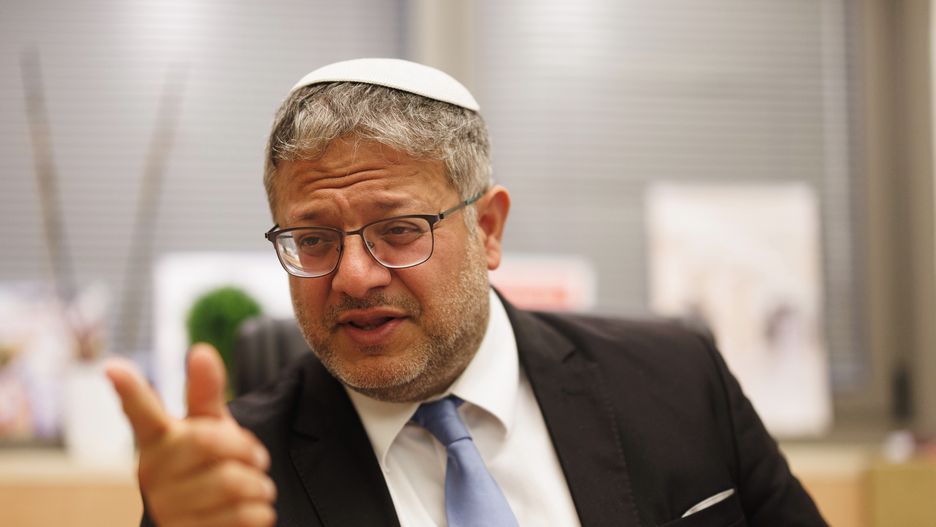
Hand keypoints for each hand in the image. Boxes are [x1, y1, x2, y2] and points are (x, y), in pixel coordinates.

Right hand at [106, 344, 276, 526]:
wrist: (210, 524)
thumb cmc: (208, 466)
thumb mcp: (210, 428)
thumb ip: (206, 393)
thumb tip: (201, 349)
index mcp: (158, 441)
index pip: (142, 412)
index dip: (129, 390)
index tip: (112, 366)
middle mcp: (153, 473)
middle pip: (209, 442)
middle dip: (247, 449)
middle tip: (258, 459)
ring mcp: (166, 508)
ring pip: (233, 483)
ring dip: (259, 486)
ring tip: (256, 489)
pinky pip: (243, 516)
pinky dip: (260, 512)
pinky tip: (252, 512)